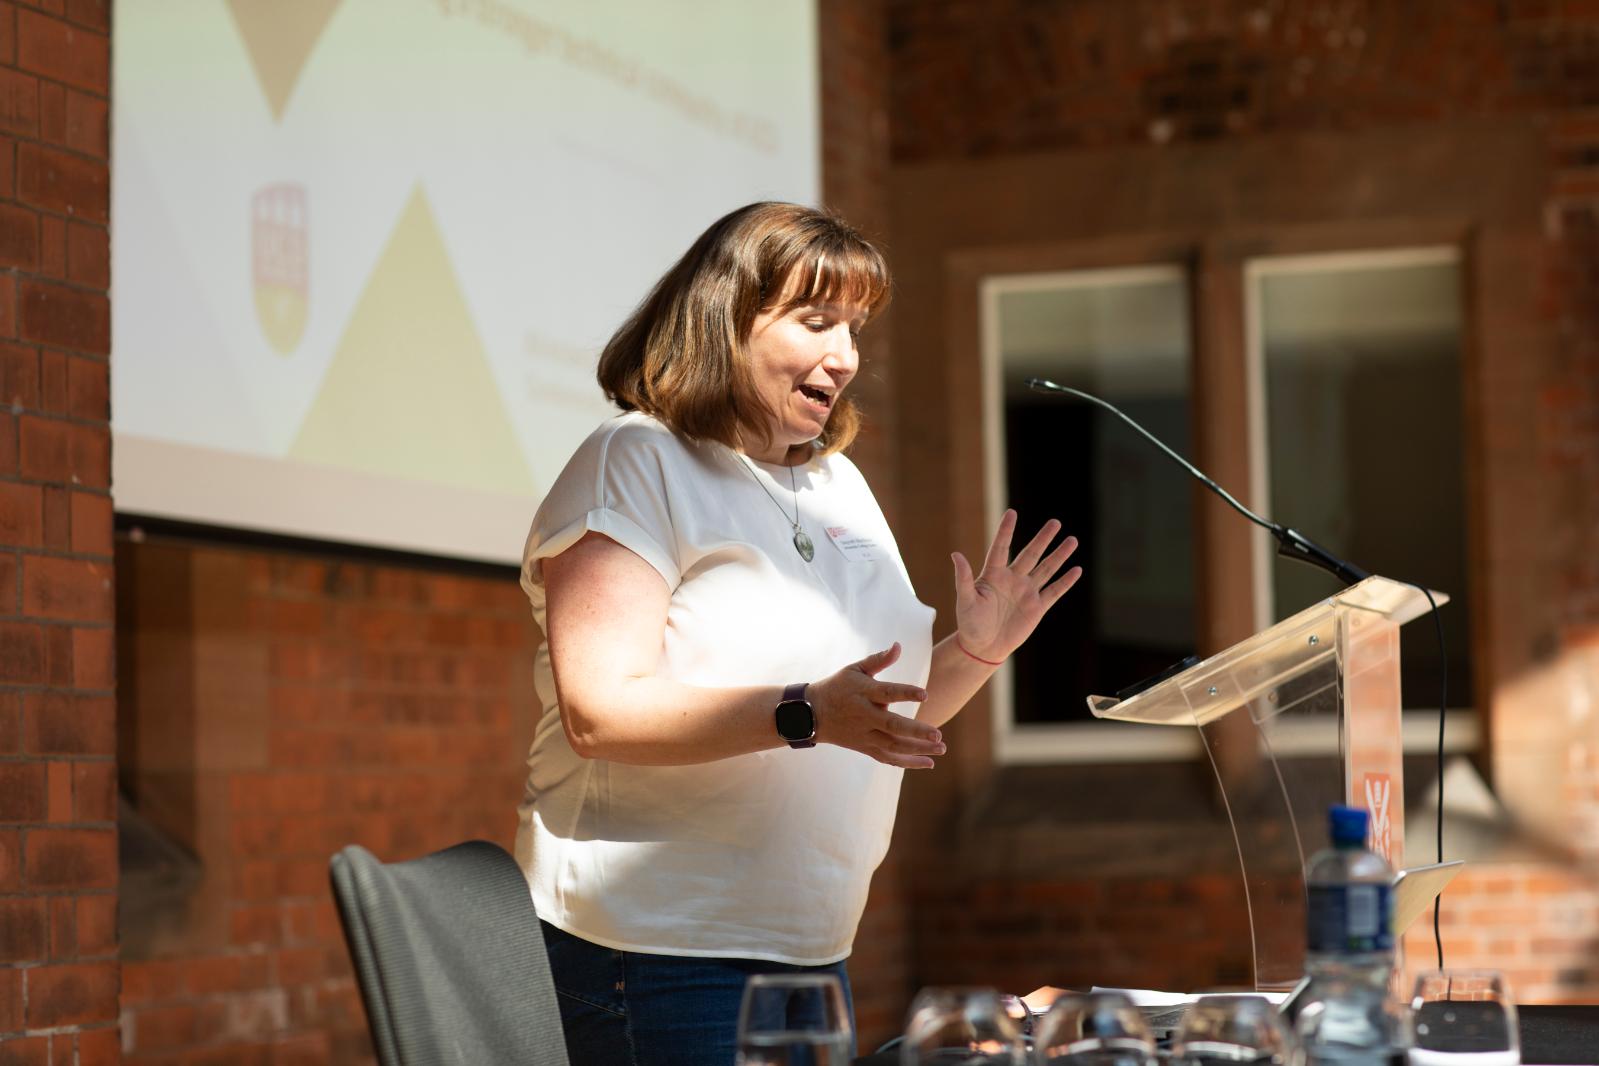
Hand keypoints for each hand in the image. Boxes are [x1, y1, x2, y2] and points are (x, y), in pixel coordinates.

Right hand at [808, 643, 943, 768]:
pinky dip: (907, 762)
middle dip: (916, 732)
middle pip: (892, 726)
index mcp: (863, 693)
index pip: (887, 693)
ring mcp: (864, 735)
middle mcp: (865, 716)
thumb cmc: (838, 686)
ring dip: (918, 750)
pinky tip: (928, 762)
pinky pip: (888, 758)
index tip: (925, 694)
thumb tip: (898, 646)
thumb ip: (878, 660)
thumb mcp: (854, 669)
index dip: (905, 693)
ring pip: (893, 746)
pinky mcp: (865, 747)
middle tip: (938, 734)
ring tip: (941, 748)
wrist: (812, 714)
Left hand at [952, 509, 1080, 662]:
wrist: (983, 648)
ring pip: (1046, 569)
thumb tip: (956, 554)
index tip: (1012, 513)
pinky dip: (1065, 581)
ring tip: (1072, 540)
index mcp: (993, 574)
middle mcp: (1012, 579)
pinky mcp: (1037, 607)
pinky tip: (1076, 569)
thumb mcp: (965, 600)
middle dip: (1043, 539)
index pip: (1001, 547)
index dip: (1006, 531)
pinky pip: (1054, 591)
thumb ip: (963, 578)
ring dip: (1059, 555)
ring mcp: (1026, 592)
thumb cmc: (970, 624)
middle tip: (1055, 522)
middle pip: (1031, 554)